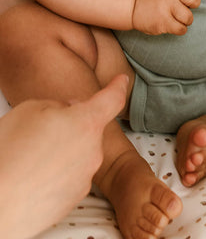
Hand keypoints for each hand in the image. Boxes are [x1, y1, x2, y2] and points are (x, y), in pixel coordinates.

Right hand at [0, 75, 127, 238]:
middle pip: (90, 129)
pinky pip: (72, 175)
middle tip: (44, 130)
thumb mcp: (31, 109)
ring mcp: (86, 176)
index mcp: (86, 123)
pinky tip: (35, 174)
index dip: (118, 86)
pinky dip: (58, 172)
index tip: (122, 80)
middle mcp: (94, 150)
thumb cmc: (10, 153)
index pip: (112, 99)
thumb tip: (69, 111)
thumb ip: (59, 105)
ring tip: (33, 157)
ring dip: (64, 150)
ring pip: (80, 153)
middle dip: (73, 126)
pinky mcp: (75, 197)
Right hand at [132, 0, 201, 34]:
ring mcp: (166, 9)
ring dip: (184, 20)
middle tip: (185, 6)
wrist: (131, 5)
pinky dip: (179, 29)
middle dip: (193, 4)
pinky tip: (172, 25)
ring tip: (176, 17)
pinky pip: (181, 29)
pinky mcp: (163, 23)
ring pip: (189, 18)